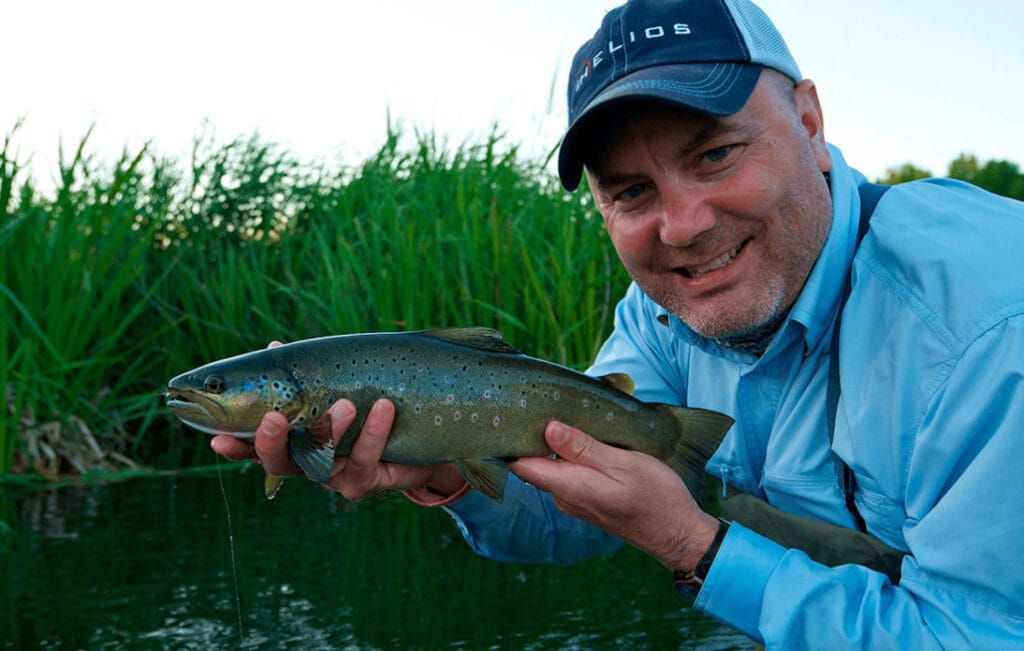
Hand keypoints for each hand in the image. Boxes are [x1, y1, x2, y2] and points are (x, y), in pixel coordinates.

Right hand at [212, 398, 464, 501]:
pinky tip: (383, 407)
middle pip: (280, 463)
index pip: (256, 447)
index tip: (215, 436)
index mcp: (295, 443)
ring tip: (344, 404)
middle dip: (271, 443)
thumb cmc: (368, 413)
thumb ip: (303, 377)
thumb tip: (271, 347)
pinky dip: (373, 431)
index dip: (235, 445)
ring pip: (323, 462)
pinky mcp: (367, 482)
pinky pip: (366, 458)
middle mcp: (310, 465)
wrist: (420, 442)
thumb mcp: (336, 390)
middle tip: (272, 417)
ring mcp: (337, 477)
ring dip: (331, 431)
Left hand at [509, 421, 719, 571]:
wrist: (677, 533)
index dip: (512, 439)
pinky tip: (584, 439)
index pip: (521, 464)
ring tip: (566, 415)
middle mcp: (564, 497)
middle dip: (535, 436)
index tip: (515, 413)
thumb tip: (549, 429)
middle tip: (543, 404)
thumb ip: (584, 448)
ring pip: (553, 468)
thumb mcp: (622, 463)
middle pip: (534, 463)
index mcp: (569, 486)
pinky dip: (571, 457)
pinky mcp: (587, 501)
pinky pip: (568, 475)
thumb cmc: (655, 497)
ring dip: (556, 445)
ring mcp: (574, 501)